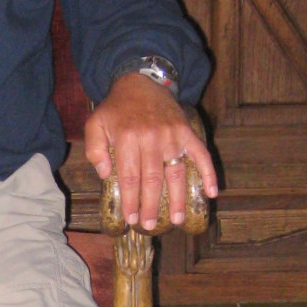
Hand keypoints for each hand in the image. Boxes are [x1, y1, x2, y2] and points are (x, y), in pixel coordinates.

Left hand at [85, 73, 217, 230]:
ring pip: (176, 172)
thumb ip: (95, 150)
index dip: (130, 200)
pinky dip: (208, 173)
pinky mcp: (187, 132)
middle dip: (150, 206)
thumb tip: (105, 174)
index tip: (130, 218)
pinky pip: (201, 154)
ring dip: (177, 198)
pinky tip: (211, 192)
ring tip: (176, 219)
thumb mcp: (95, 124)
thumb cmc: (116, 109)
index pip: (129, 177)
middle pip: (152, 180)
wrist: (141, 81)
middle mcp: (151, 138)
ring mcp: (172, 136)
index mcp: (127, 138)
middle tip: (149, 225)